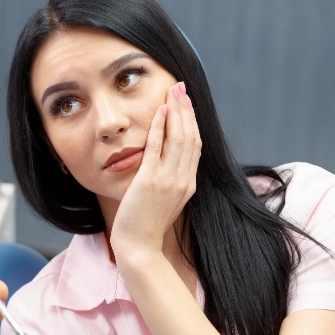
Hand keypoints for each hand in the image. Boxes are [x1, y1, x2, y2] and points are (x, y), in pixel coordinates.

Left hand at [111, 82, 200, 261]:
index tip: (187, 104)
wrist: (139, 245)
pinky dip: (160, 127)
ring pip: (178, 139)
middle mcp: (183, 180)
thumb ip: (174, 179)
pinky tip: (160, 111)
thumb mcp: (169, 200)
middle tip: (181, 89)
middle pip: (190, 137)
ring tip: (173, 92)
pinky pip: (157, 148)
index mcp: (189, 184)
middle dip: (187, 110)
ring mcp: (168, 180)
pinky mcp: (150, 181)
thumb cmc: (149, 223)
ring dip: (176, 113)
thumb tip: (171, 160)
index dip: (193, 122)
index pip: (195, 146)